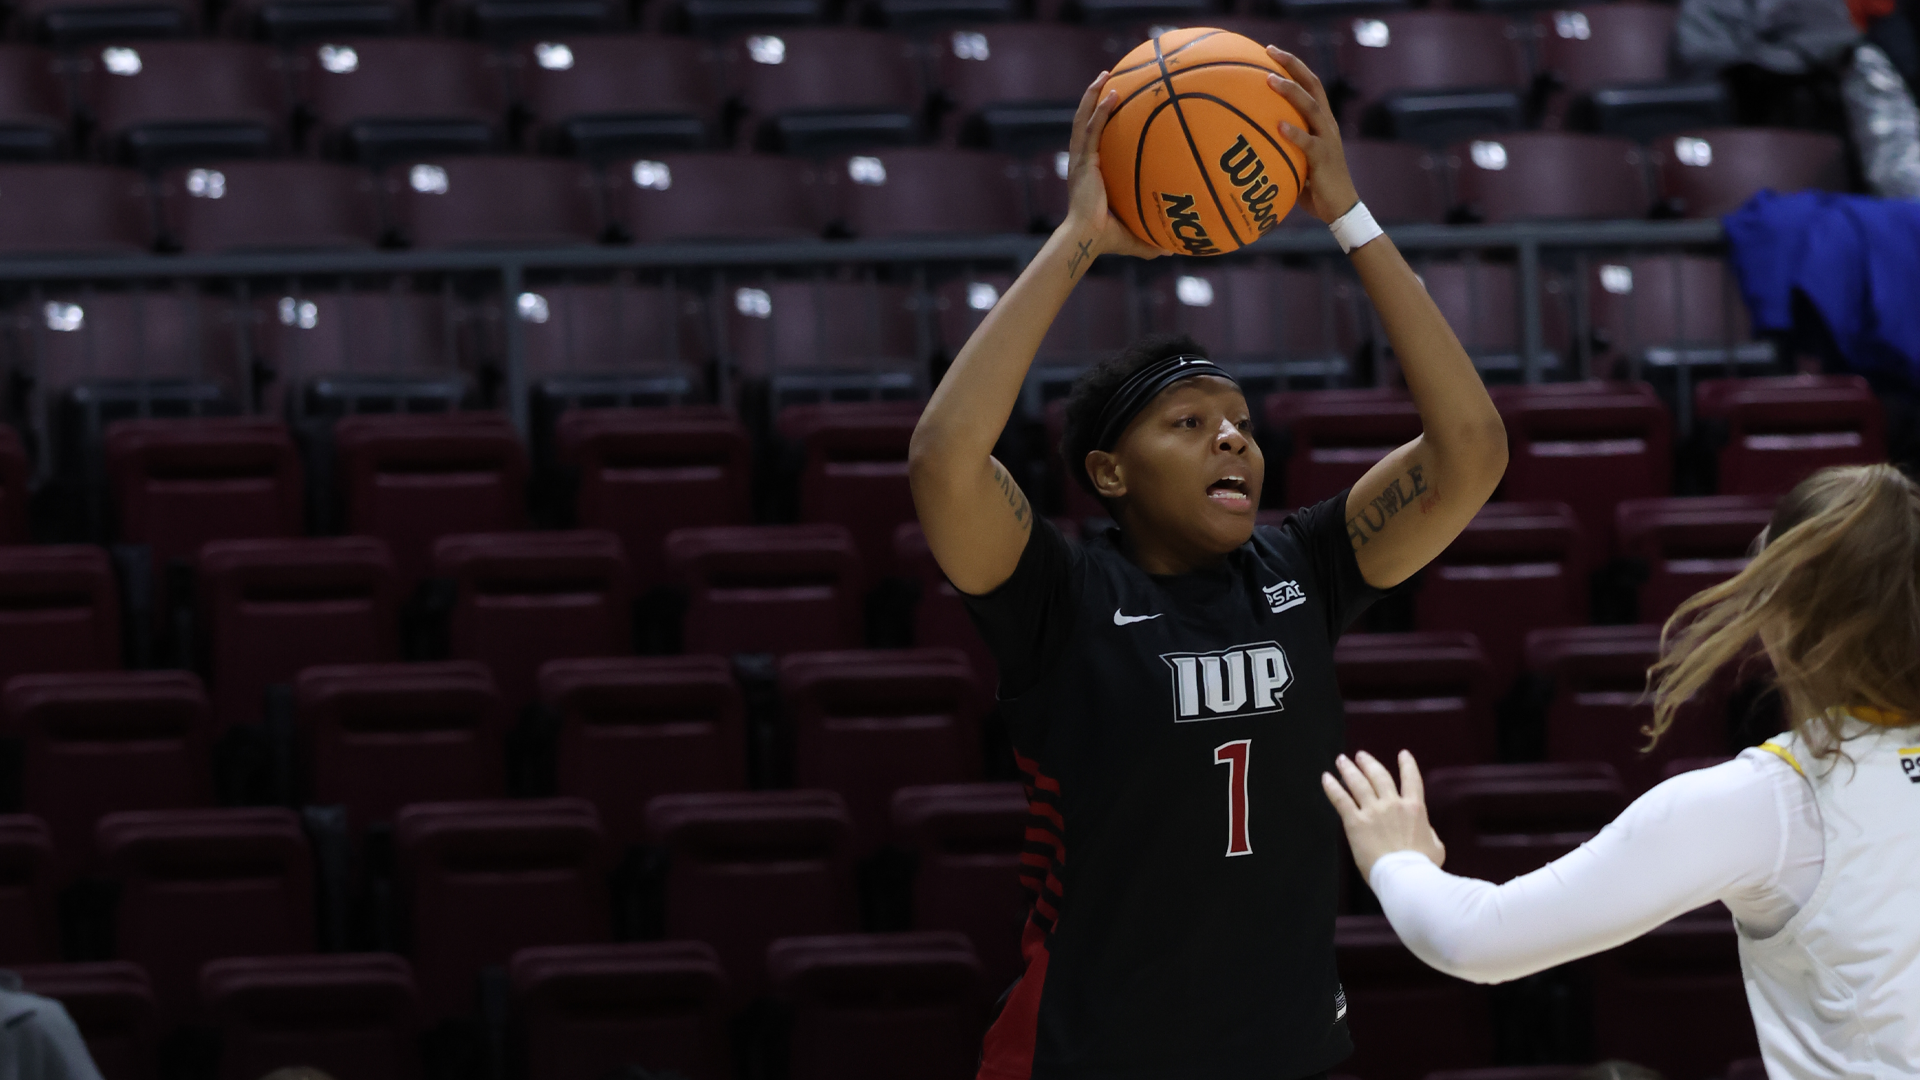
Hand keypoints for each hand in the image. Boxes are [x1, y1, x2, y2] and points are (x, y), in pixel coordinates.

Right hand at [1062, 70, 1163, 260]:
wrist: (1086, 239)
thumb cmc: (1105, 240)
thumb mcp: (1134, 236)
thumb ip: (1151, 240)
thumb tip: (1173, 250)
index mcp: (1091, 173)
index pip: (1094, 141)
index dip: (1100, 122)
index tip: (1112, 106)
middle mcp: (1084, 162)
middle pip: (1086, 122)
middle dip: (1094, 99)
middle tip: (1107, 79)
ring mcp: (1082, 159)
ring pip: (1084, 119)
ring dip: (1092, 95)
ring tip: (1105, 75)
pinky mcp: (1083, 160)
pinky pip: (1092, 129)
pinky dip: (1100, 110)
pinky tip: (1112, 93)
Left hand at [1264, 47, 1360, 223]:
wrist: (1340, 209)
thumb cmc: (1314, 187)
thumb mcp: (1296, 160)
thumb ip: (1281, 148)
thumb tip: (1249, 143)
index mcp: (1322, 122)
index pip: (1310, 85)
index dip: (1294, 66)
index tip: (1272, 52)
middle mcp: (1327, 125)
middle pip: (1313, 85)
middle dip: (1293, 66)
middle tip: (1270, 52)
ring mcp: (1327, 139)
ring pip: (1311, 108)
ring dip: (1291, 93)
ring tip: (1271, 81)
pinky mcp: (1324, 159)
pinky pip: (1308, 143)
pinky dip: (1294, 133)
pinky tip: (1279, 125)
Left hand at [1322, 750, 1445, 879]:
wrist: (1405, 876)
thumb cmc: (1423, 866)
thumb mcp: (1436, 847)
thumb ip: (1429, 832)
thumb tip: (1423, 828)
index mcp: (1414, 809)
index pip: (1412, 780)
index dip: (1408, 765)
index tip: (1403, 754)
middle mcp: (1392, 804)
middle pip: (1379, 776)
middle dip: (1369, 763)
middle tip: (1360, 755)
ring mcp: (1373, 812)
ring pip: (1358, 783)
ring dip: (1349, 769)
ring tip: (1342, 760)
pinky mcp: (1355, 822)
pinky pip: (1341, 799)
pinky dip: (1332, 787)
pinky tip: (1326, 778)